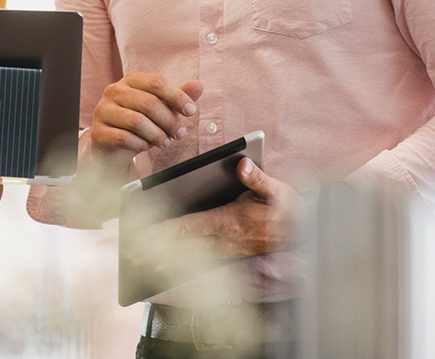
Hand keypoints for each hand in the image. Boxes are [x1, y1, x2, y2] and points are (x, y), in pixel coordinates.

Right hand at [89, 72, 202, 168]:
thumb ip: (177, 96)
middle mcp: (114, 91)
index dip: (177, 96)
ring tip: (165, 142)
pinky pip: (125, 138)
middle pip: (149, 103)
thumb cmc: (139, 122)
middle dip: (169, 121)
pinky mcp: (98, 131)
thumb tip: (198, 85)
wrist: (113, 145)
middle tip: (180, 133)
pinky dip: (141, 145)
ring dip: (157, 135)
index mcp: (130, 80)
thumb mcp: (160, 108)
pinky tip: (146, 146)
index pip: (157, 82)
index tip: (191, 111)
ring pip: (137, 122)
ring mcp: (104, 110)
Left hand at [145, 158, 299, 262]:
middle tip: (131, 253)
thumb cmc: (286, 208)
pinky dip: (183, 268)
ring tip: (141, 263)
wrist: (304, 234)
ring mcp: (226, 252)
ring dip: (166, 262)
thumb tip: (242, 164)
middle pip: (184, 246)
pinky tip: (166, 270)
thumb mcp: (276, 188)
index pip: (190, 226)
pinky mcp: (229, 258)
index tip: (144, 234)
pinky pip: (202, 265)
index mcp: (229, 221)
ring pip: (190, 259)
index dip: (166, 231)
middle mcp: (224, 240)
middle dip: (157, 250)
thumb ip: (257, 178)